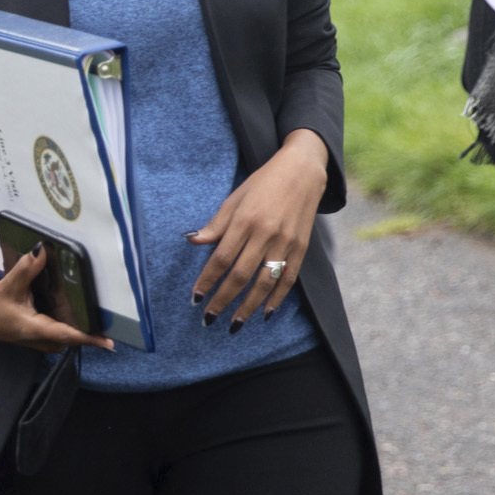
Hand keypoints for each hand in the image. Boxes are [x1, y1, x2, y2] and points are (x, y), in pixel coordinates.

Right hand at [0, 229, 114, 354]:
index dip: (88, 338)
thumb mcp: (7, 285)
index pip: (66, 335)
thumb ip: (25, 269)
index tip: (108, 342)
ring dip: (81, 327)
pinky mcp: (43, 337)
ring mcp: (42, 340)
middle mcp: (40, 339)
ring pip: (69, 337)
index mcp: (32, 328)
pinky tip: (78, 309)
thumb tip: (41, 251)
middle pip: (73, 338)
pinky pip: (64, 333)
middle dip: (89, 329)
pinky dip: (72, 324)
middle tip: (109, 317)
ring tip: (97, 312)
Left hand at [187, 129, 330, 329]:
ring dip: (248, 307)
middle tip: (209, 318)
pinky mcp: (301, 248)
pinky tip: (265, 313)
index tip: (196, 297)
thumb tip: (192, 240)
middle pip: (240, 275)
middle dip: (223, 300)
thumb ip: (216, 224)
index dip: (207, 280)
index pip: (221, 258)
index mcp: (245, 220)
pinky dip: (277, 298)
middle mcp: (265, 233)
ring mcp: (285, 242)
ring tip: (234, 324)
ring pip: (264, 283)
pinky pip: (288, 279)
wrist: (302, 171)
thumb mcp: (235, 197)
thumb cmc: (263, 183)